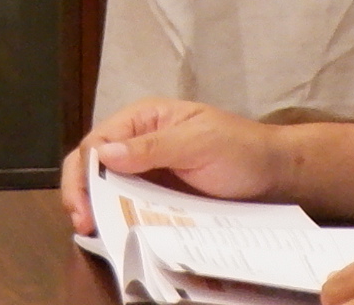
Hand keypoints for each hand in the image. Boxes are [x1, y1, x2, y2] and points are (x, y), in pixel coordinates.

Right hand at [61, 99, 292, 232]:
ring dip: (95, 209)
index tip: (82, 204)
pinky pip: (129, 207)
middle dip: (80, 193)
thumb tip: (105, 154)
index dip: (83, 173)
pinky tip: (115, 234)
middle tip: (83, 223)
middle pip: (93, 166)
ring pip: (106, 189)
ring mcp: (146, 172)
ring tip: (94, 233)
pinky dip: (118, 219)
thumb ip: (153, 147)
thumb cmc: (240, 148)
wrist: (272, 173)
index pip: (97, 142)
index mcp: (143, 119)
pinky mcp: (157, 197)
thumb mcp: (198, 142)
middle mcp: (137, 144)